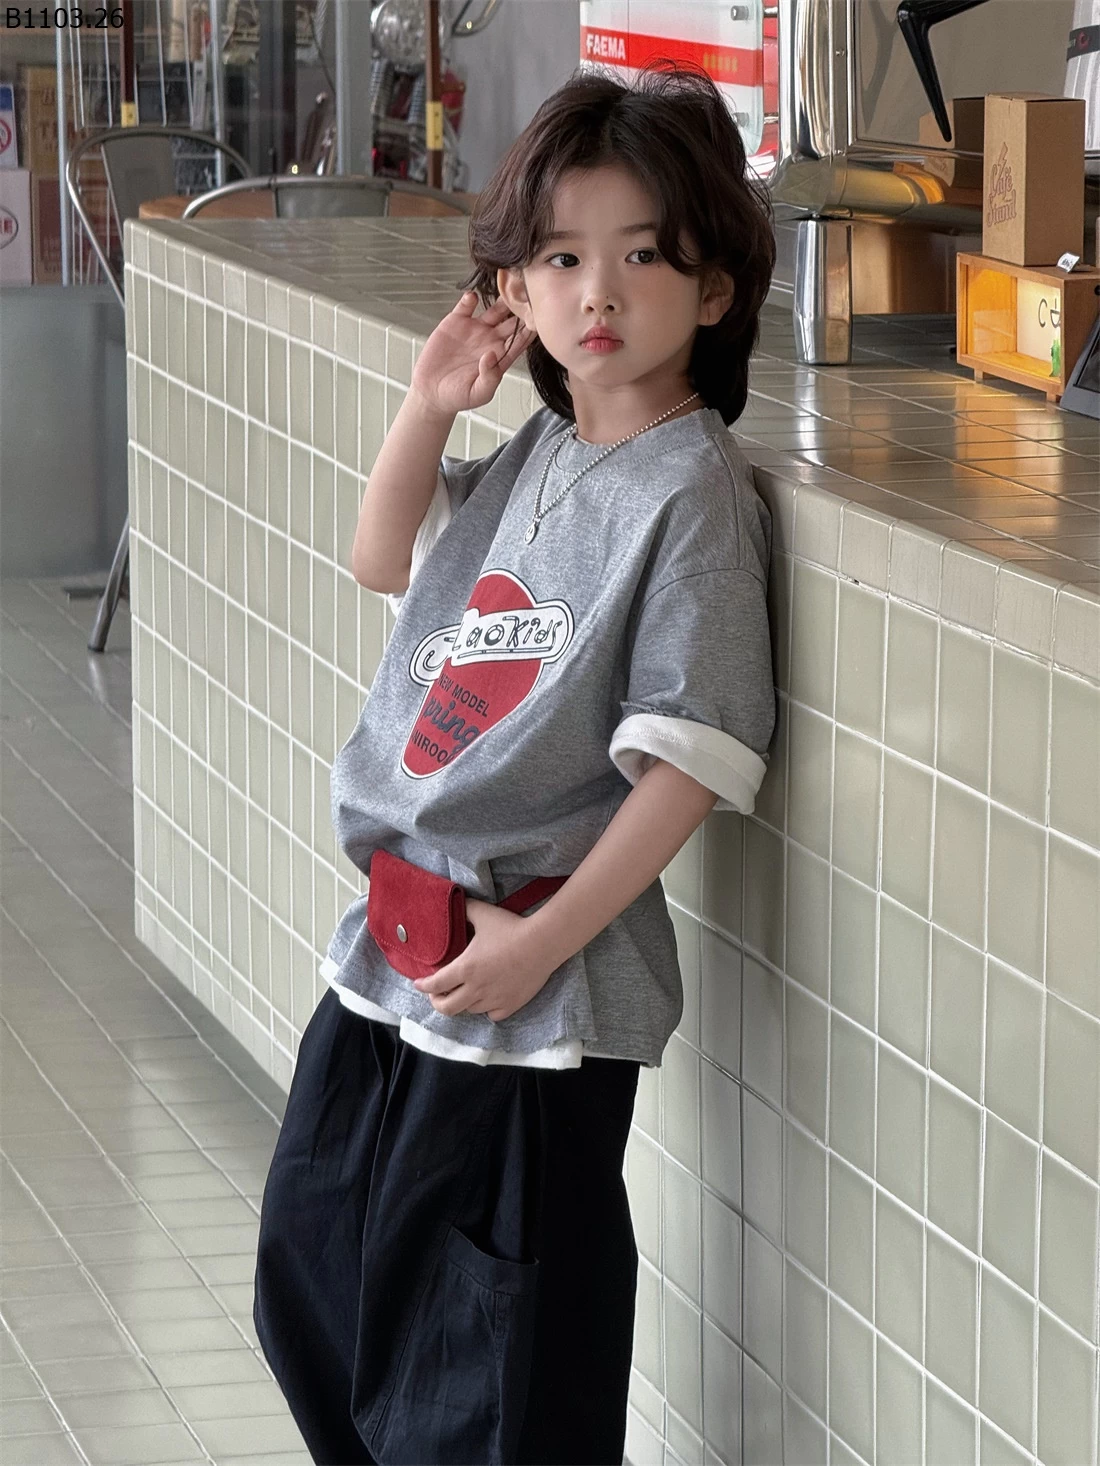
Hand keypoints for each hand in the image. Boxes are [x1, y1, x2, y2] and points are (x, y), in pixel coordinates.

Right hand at [409, 292, 537, 417]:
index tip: (538, 318)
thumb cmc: (457, 396)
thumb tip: (492, 355)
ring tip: (506, 287)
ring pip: (494, 309)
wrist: (431, 392)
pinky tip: (472, 296)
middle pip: (512, 321)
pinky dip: (470, 298)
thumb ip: (489, 377)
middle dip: (521, 309)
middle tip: (528, 296)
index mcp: (500, 357)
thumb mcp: (478, 393)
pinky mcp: (456, 322)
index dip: (529, 329)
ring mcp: (474, 330)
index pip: (520, 340)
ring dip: (501, 299)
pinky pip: (466, 305)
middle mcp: (490, 340)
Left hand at [409, 898, 554, 1022]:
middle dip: (436, 1002)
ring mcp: (494, 999)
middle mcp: (477, 988)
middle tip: (436, 994)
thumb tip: (454, 903)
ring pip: (469, 1011)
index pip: (435, 984)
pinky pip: (492, 1015)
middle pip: (447, 1008)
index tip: (418, 983)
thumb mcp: (483, 913)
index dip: (423, 985)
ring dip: (462, 1003)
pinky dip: (486, 1009)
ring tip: (462, 993)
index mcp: (466, 968)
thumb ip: (464, 909)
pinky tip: (487, 999)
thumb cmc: (511, 927)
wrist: (543, 943)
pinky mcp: (511, 1005)